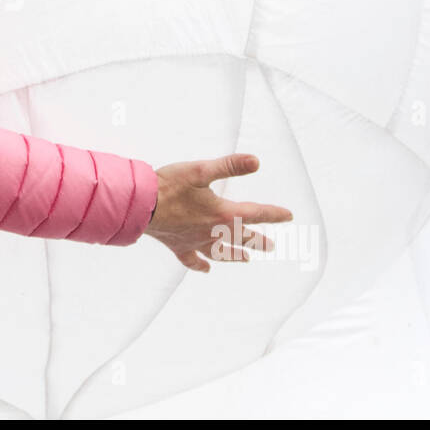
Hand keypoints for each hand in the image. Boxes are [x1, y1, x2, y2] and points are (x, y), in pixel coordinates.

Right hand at [143, 154, 292, 271]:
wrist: (141, 205)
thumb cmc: (169, 185)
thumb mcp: (200, 170)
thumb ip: (229, 166)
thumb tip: (256, 161)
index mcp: (222, 214)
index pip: (255, 214)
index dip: (273, 214)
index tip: (288, 216)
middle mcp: (212, 232)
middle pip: (241, 238)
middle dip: (258, 240)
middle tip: (271, 245)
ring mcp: (195, 241)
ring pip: (221, 253)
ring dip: (235, 255)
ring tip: (247, 259)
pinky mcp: (178, 246)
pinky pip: (192, 260)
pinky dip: (200, 265)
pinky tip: (205, 269)